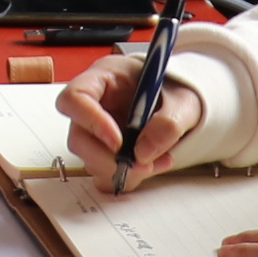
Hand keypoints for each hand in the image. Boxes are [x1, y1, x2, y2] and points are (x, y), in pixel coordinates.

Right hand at [55, 55, 208, 189]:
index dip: (91, 122)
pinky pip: (104, 174)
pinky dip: (127, 178)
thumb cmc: (177, 90)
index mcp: (103, 78)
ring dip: (122, 170)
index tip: (118, 142)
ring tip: (156, 163)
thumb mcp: (183, 101)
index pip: (75, 98)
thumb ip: (167, 123)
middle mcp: (93, 105)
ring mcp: (96, 131)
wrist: (181, 103)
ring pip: (90, 159)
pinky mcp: (105, 152)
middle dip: (109, 159)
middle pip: (79, 137)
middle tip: (142, 165)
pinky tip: (150, 167)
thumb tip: (143, 154)